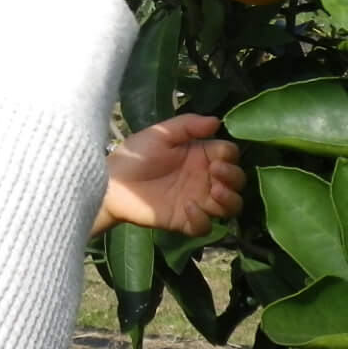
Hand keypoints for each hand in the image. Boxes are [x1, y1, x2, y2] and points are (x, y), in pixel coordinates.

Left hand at [93, 113, 243, 237]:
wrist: (110, 182)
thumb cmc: (135, 154)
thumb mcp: (161, 134)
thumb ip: (188, 125)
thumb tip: (217, 121)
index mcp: (200, 155)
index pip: (230, 155)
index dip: (229, 157)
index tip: (217, 158)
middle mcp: (203, 179)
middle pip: (237, 181)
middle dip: (233, 177)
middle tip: (215, 173)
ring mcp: (197, 201)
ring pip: (230, 207)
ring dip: (229, 200)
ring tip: (215, 192)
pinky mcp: (184, 221)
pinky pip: (205, 227)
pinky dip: (203, 219)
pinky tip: (188, 207)